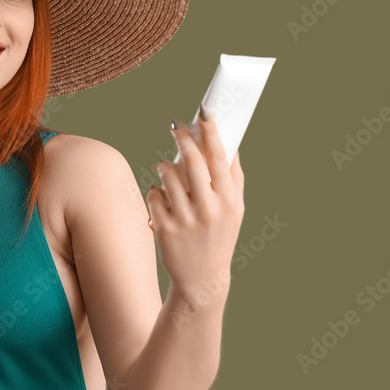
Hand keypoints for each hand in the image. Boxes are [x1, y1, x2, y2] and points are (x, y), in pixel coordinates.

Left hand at [146, 105, 245, 295]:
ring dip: (165, 166)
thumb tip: (228, 142)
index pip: (219, 157)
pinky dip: (157, 191)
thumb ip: (233, 177)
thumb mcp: (236, 209)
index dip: (210, 130)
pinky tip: (164, 200)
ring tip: (168, 169)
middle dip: (181, 137)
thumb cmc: (220, 235)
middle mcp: (209, 209)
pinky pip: (154, 194)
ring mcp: (185, 219)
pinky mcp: (164, 228)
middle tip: (175, 125)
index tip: (203, 110)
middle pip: (191, 160)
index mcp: (229, 200)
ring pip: (167, 174)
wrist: (202, 279)